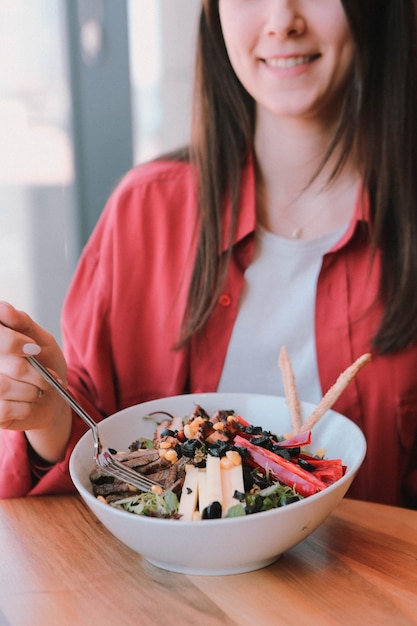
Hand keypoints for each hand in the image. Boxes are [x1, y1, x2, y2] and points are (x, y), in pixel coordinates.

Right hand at [0, 301, 71, 462]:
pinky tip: (28, 404)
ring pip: (3, 387)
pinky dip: (25, 408)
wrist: (53, 398)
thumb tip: (3, 308)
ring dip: (31, 391)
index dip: (12, 343)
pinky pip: (4, 410)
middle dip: (34, 372)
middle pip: (6, 364)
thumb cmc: (45, 364)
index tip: (33, 349)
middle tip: (47, 375)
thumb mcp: (41, 338)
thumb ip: (22, 323)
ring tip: (39, 389)